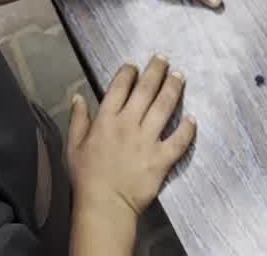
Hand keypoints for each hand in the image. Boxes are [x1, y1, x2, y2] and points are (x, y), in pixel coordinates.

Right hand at [67, 56, 195, 218]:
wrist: (104, 206)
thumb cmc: (86, 177)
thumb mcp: (73, 146)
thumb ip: (78, 119)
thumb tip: (78, 96)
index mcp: (106, 120)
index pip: (119, 87)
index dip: (128, 72)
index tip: (134, 65)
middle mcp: (128, 124)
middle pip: (146, 90)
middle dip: (156, 71)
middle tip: (164, 59)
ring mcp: (147, 141)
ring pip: (164, 107)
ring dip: (173, 89)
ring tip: (180, 77)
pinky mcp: (162, 159)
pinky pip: (179, 140)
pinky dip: (187, 128)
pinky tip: (192, 118)